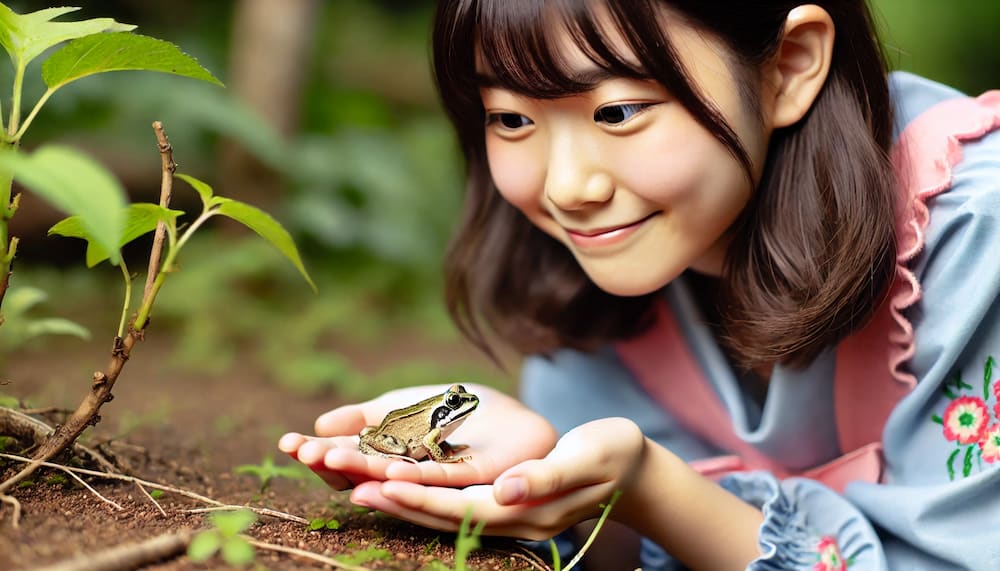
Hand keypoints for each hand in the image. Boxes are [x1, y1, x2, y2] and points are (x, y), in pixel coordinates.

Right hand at [278, 383, 558, 489]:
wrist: (519, 421)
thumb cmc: (462, 417)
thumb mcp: (408, 407)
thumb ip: (368, 416)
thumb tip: (321, 422)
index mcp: (391, 457)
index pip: (348, 456)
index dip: (318, 451)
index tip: (286, 443)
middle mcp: (408, 474)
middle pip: (364, 472)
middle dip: (332, 463)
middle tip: (304, 453)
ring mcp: (437, 479)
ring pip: (394, 479)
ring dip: (362, 471)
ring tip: (331, 460)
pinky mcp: (470, 477)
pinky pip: (438, 482)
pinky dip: (412, 479)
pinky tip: (389, 472)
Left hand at [348, 417, 646, 540]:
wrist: (633, 468)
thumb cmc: (613, 454)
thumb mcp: (587, 456)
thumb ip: (546, 475)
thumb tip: (504, 490)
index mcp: (529, 511)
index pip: (464, 508)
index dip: (422, 497)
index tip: (383, 483)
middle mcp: (513, 521)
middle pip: (446, 517)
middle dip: (399, 503)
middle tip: (351, 487)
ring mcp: (509, 516)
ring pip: (447, 514)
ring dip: (404, 502)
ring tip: (362, 486)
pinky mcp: (506, 504)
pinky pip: (457, 502)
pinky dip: (425, 494)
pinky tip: (400, 481)